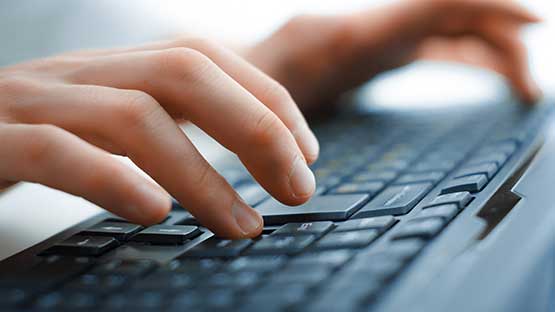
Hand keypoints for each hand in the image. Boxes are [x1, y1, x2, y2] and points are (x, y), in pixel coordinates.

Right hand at [0, 37, 319, 237]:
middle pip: (183, 73)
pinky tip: (155, 212)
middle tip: (298, 188)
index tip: (306, 152)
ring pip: (132, 116)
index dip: (265, 99)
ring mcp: (27, 105)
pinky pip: (55, 153)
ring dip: (203, 175)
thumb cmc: (19, 147)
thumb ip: (156, 135)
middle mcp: (73, 76)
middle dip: (255, 129)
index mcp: (106, 70)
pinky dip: (112, 180)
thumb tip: (235, 172)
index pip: (202, 58)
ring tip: (245, 226)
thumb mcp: (98, 129)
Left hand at [245, 0, 540, 111]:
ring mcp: (381, 38)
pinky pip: (437, 47)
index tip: (534, 22)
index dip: (489, 8)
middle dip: (500, 42)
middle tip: (527, 88)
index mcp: (354, 34)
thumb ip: (296, 112)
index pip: (435, 6)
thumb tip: (319, 155)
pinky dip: (469, 58)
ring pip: (452, 34)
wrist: (237, 76)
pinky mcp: (382, 53)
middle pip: (455, 18)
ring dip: (490, 53)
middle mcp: (374, 28)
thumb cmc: (250, 87)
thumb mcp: (271, 97)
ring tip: (520, 88)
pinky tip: (486, 74)